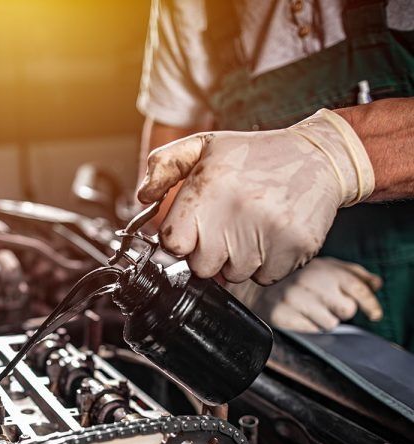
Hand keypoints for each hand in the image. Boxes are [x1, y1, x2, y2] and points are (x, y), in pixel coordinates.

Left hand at [137, 109, 374, 284]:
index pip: (174, 244)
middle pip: (202, 267)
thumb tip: (143, 197)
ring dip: (239, 259)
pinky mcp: (293, 248)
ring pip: (234, 275)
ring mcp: (266, 233)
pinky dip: (266, 264)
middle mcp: (234, 212)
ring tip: (252, 227)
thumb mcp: (205, 145)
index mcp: (208, 190)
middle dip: (210, 253)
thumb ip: (165, 167)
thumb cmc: (256, 155)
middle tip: (228, 227)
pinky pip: (264, 277)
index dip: (183, 240)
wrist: (320, 156)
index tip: (195, 230)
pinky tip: (271, 235)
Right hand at [237, 257, 382, 331]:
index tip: (375, 315)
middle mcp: (312, 282)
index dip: (371, 304)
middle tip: (325, 305)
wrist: (252, 286)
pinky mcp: (284, 316)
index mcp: (325, 268)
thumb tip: (376, 283)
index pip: (360, 288)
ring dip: (321, 321)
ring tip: (307, 310)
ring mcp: (296, 300)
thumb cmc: (292, 277)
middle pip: (347, 310)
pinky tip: (298, 317)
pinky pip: (310, 333)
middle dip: (339, 311)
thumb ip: (354, 273)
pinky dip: (307, 328)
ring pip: (329, 325)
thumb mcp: (324, 266)